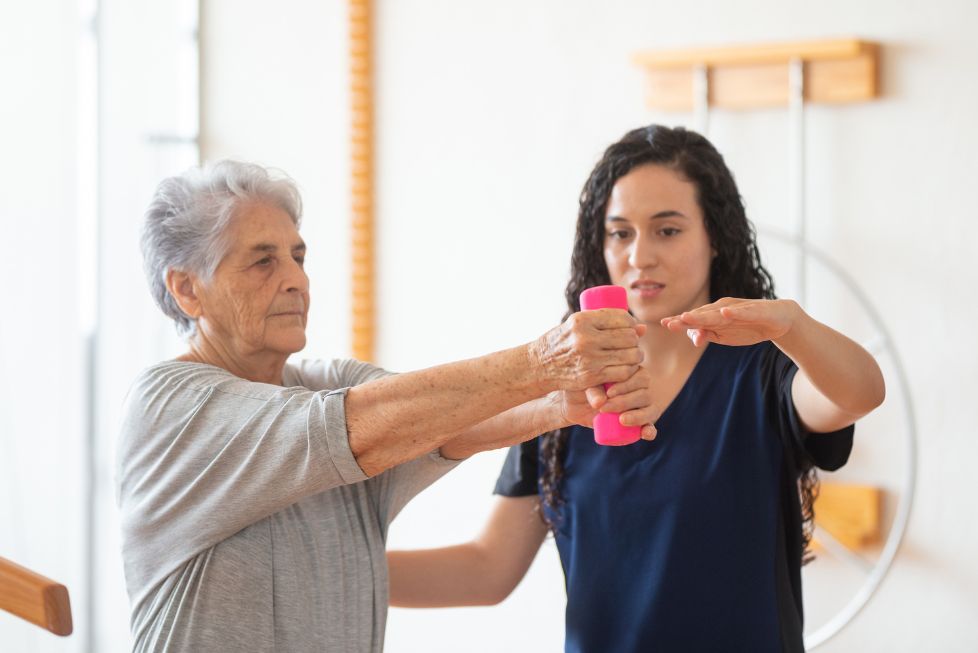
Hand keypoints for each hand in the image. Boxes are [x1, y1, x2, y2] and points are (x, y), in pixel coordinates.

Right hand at [531, 309, 645, 391]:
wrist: (539, 365)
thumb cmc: (561, 342)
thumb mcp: (577, 325)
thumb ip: (605, 324)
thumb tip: (642, 328)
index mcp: (582, 320)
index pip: (621, 318)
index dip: (631, 323)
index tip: (631, 328)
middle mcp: (586, 337)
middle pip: (628, 337)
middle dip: (634, 341)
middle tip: (631, 344)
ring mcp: (589, 358)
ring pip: (629, 355)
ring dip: (635, 356)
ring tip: (631, 356)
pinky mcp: (591, 376)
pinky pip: (622, 372)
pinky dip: (629, 370)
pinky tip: (626, 367)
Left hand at [550, 365, 658, 440]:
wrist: (574, 405)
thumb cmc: (581, 388)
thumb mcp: (585, 386)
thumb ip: (592, 390)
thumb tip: (600, 402)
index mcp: (631, 373)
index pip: (639, 376)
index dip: (626, 385)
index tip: (609, 393)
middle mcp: (640, 388)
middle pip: (644, 394)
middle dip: (625, 402)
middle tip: (605, 408)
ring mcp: (641, 407)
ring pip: (650, 410)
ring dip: (637, 416)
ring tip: (621, 420)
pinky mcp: (639, 423)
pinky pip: (650, 427)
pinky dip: (650, 431)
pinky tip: (645, 433)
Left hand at [660, 298, 801, 346]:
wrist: (778, 320)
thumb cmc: (747, 327)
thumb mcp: (725, 336)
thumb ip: (708, 335)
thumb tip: (693, 338)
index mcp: (714, 315)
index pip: (694, 318)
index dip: (679, 321)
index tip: (663, 324)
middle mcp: (723, 308)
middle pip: (702, 314)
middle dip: (686, 319)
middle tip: (670, 323)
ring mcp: (738, 308)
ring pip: (718, 312)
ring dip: (703, 315)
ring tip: (688, 317)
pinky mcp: (755, 310)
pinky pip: (743, 311)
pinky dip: (733, 312)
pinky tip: (724, 313)